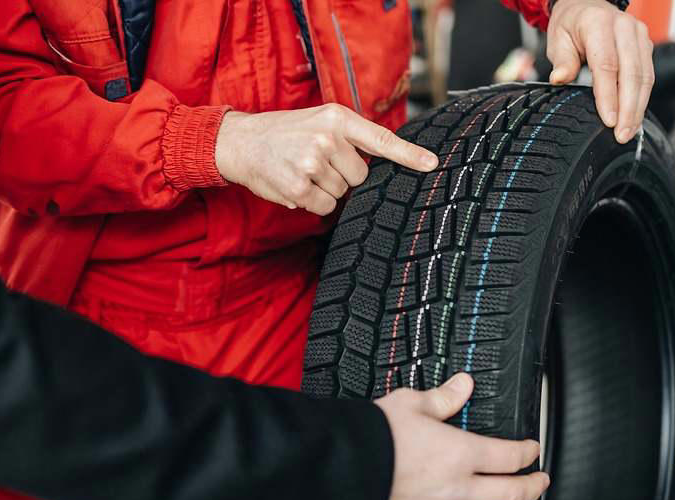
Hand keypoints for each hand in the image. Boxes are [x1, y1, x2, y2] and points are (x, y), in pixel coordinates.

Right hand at [215, 104, 439, 215]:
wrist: (242, 142)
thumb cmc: (285, 134)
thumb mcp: (319, 121)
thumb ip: (350, 137)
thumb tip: (380, 164)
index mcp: (336, 118)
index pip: (380, 138)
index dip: (408, 155)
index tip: (432, 164)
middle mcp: (326, 138)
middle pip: (360, 175)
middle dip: (342, 175)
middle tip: (315, 162)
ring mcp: (312, 163)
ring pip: (342, 193)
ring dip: (324, 188)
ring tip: (300, 170)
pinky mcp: (299, 188)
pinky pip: (324, 206)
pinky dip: (312, 201)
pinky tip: (294, 184)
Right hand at [375, 373, 549, 499]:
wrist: (339, 466)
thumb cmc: (373, 434)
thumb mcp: (410, 403)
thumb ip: (443, 397)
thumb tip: (464, 384)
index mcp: (460, 453)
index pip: (509, 456)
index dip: (527, 452)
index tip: (532, 449)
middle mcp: (456, 489)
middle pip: (510, 495)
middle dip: (533, 489)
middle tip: (541, 484)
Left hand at [547, 0, 654, 143]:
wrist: (586, 6)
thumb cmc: (571, 24)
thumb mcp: (558, 39)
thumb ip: (562, 60)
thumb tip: (560, 79)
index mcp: (599, 23)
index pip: (607, 65)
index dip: (609, 95)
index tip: (608, 120)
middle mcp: (624, 27)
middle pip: (632, 73)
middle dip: (628, 108)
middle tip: (622, 134)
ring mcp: (639, 35)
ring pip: (645, 76)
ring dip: (638, 107)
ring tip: (629, 131)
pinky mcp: (646, 46)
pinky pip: (648, 75)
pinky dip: (642, 98)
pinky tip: (634, 117)